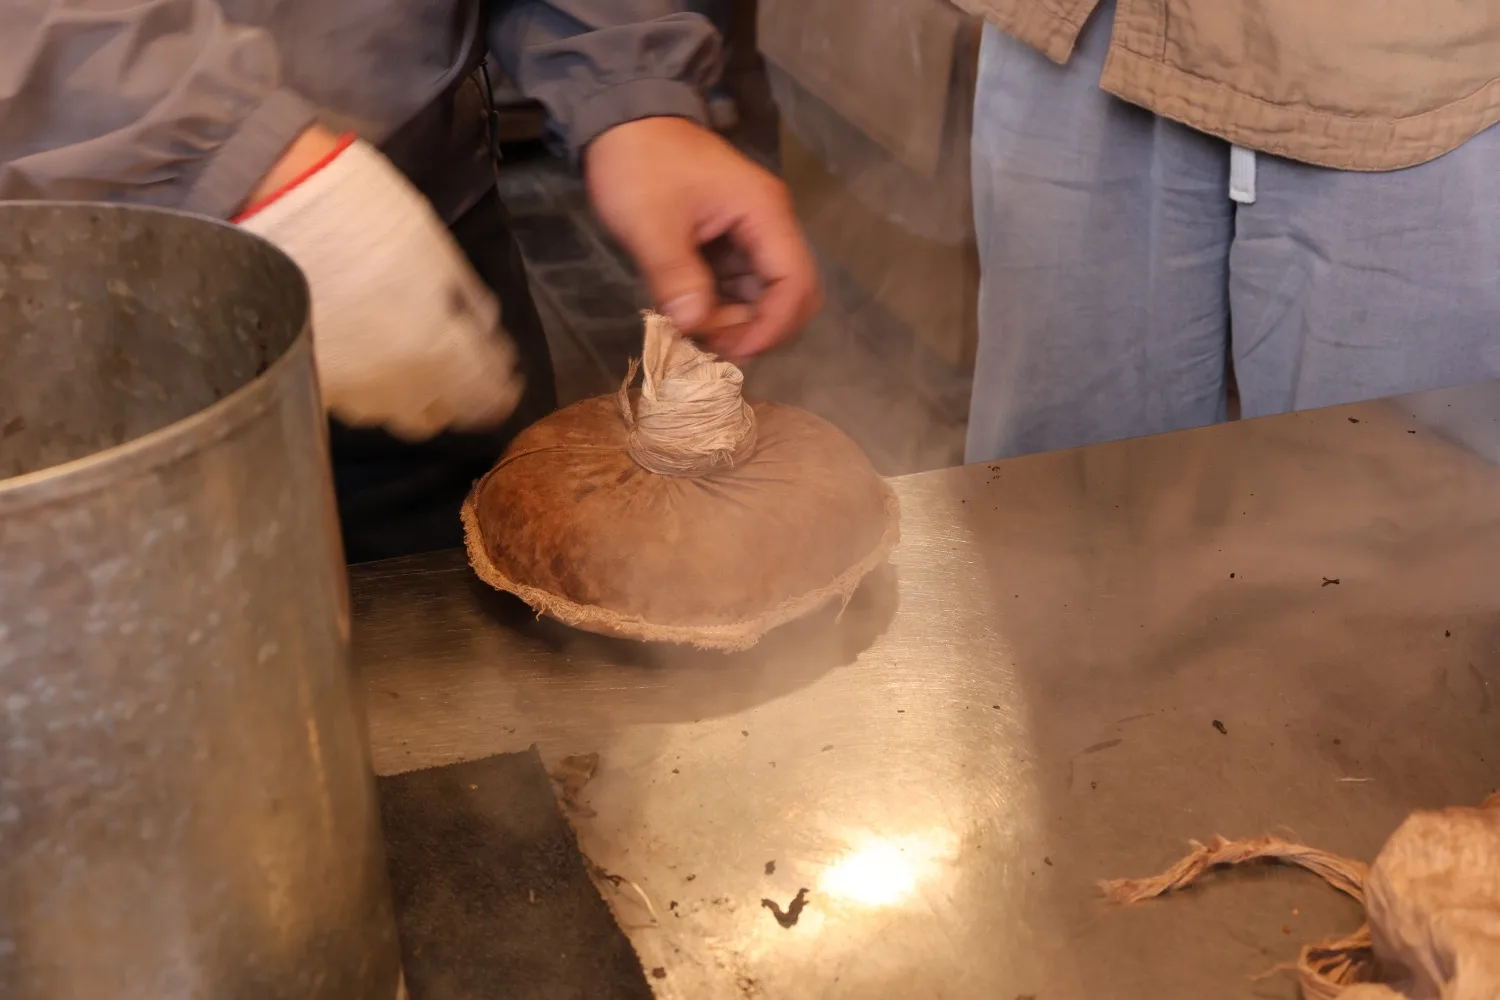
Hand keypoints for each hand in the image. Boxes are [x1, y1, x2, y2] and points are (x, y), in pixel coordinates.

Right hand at [238, 131, 522, 439]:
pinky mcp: (311, 378)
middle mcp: (395, 385)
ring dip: (419, 398)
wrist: (270, 203)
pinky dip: (376, 390)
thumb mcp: (437, 250)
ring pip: (396, 417)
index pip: (485, 397)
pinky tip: (377, 361)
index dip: (502, 392)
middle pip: (441, 416)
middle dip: (462, 399)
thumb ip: (469, 303)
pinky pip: (357, 402)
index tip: (510, 379)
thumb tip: (489, 334)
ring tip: (423, 365)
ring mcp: (348, 388)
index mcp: (438, 352)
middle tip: (470, 372)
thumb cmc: (366, 215)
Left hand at [584, 116, 820, 358]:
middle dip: (759, 328)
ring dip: (737, 321)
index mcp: (764, 213)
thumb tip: (694, 326)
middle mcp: (768, 224)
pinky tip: (688, 314)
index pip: (795, 283)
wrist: (622, 117)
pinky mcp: (729, 241)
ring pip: (764, 295)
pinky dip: (721, 307)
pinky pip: (739, 286)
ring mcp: (750, 233)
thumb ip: (674, 275)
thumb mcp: (649, 221)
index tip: (731, 350)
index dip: (772, 326)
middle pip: (791, 294)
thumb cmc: (639, 162)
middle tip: (711, 345)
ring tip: (693, 331)